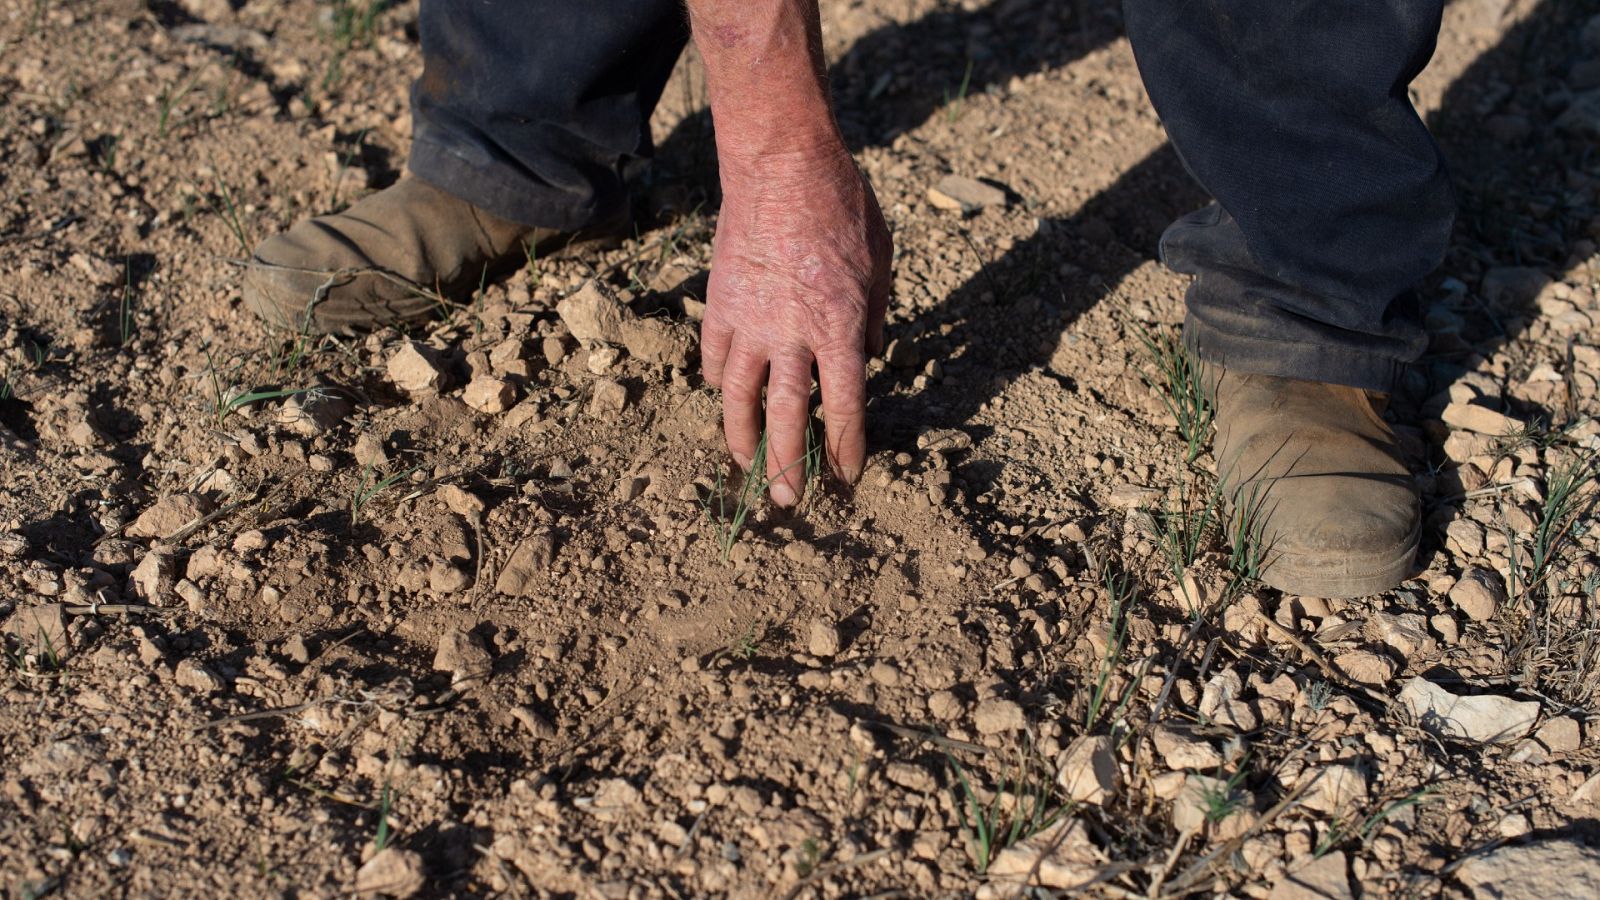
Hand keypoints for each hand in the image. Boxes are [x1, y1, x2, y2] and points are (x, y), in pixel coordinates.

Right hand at [700, 148, 891, 504]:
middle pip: (787, 418)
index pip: (844, 408)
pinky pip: (715, 357)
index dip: (846, 449)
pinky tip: (726, 395)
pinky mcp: (720, 304)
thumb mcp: (881, 265)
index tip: (847, 475)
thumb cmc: (843, 207)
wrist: (783, 164)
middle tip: (787, 501)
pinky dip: (720, 382)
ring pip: (739, 398)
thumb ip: (874, 318)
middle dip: (788, 465)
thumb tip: (866, 359)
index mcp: (840, 329)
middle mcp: (792, 336)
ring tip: (745, 466)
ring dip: (741, 438)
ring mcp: (749, 322)